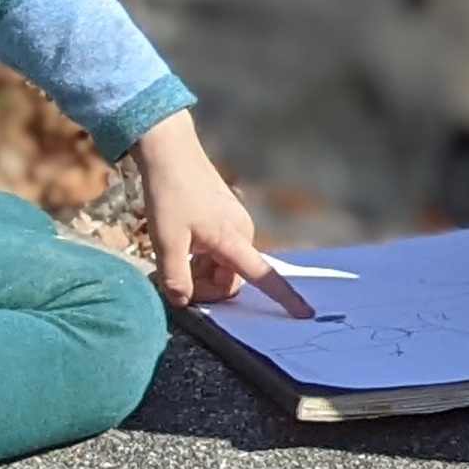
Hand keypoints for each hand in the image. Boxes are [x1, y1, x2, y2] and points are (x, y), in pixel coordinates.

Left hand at [129, 114, 308, 313]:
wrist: (171, 153)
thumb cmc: (170, 194)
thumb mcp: (164, 241)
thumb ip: (175, 277)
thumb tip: (184, 301)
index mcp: (233, 240)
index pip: (264, 276)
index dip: (285, 298)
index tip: (304, 314)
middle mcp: (242, 232)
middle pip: (233, 278)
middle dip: (209, 287)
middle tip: (177, 283)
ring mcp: (236, 224)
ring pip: (225, 265)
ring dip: (203, 272)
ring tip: (173, 261)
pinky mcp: (226, 218)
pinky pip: (221, 250)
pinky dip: (204, 258)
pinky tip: (182, 247)